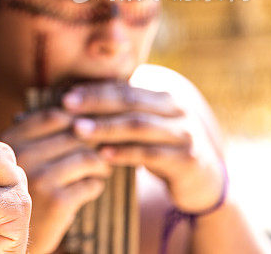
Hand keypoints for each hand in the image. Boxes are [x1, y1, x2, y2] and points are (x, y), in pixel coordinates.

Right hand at [0, 108, 109, 253]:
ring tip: (99, 170)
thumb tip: (66, 108)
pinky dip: (95, 186)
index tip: (84, 130)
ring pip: (86, 158)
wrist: (2, 245)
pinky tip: (90, 189)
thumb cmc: (10, 197)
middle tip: (99, 152)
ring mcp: (39, 178)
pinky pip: (90, 185)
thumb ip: (31, 137)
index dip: (75, 119)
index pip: (52, 116)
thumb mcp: (10, 162)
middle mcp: (22, 155)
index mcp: (10, 140)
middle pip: (74, 135)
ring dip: (99, 165)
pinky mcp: (56, 202)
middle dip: (92, 143)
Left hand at [64, 81, 224, 212]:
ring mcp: (184, 134)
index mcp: (163, 96)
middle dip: (96, 102)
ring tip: (79, 130)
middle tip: (67, 106)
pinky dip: (125, 153)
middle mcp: (176, 110)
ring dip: (106, 127)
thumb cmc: (161, 149)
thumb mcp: (144, 128)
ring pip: (139, 126)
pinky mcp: (187, 160)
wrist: (203, 181)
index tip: (66, 95)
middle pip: (130, 101)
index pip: (124, 88)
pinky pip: (151, 154)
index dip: (95, 90)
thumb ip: (120, 113)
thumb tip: (74, 102)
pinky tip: (103, 155)